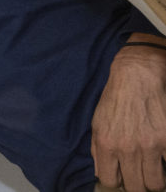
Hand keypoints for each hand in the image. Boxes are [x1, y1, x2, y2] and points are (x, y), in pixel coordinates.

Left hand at [91, 38, 165, 191]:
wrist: (136, 76)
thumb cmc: (114, 99)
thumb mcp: (97, 123)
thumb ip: (97, 150)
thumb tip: (101, 173)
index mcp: (106, 145)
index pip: (110, 180)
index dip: (117, 181)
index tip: (123, 176)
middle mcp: (128, 148)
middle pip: (136, 186)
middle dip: (138, 184)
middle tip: (141, 175)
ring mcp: (150, 145)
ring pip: (155, 182)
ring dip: (155, 180)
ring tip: (154, 170)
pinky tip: (162, 157)